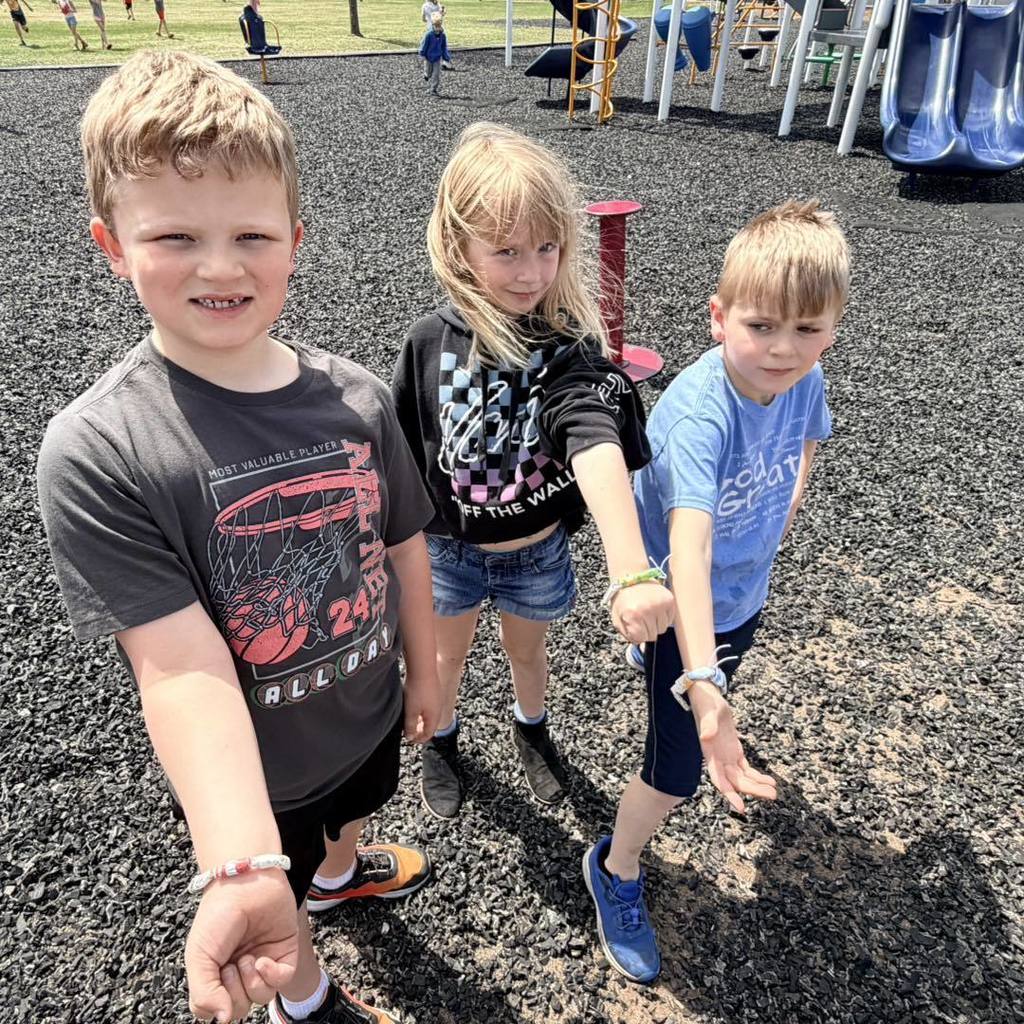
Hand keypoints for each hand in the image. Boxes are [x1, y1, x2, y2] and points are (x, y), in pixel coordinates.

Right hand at [185, 870, 297, 1022]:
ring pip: (261, 998)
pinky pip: (282, 982)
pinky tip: (263, 960)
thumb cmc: (218, 915)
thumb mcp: (199, 956)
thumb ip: (204, 994)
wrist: (245, 882)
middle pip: (239, 1009)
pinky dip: (272, 976)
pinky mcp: (284, 953)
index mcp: (215, 973)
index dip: (213, 1003)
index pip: (214, 1010)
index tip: (214, 976)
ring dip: (251, 982)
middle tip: (230, 965)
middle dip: (234, 992)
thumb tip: (222, 1019)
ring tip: (246, 958)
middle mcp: (239, 972)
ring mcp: (262, 963)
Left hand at [403, 670, 441, 742]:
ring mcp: (437, 700)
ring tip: (410, 719)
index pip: (428, 734)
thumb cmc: (417, 689)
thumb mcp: (410, 712)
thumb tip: (410, 736)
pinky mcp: (434, 692)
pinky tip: (414, 705)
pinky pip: (429, 706)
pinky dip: (422, 711)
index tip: (409, 739)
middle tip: (409, 731)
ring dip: (420, 720)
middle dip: (419, 730)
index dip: (418, 739)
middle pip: (430, 726)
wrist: (423, 668)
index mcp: (434, 717)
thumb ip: (410, 726)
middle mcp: (438, 709)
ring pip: (429, 716)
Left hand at [610, 582, 674, 643]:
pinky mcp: (669, 600)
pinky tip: (655, 609)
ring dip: (656, 624)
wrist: (631, 578)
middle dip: (647, 630)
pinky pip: (670, 620)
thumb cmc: (623, 600)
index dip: (638, 635)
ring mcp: (660, 604)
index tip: (634, 625)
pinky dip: (664, 617)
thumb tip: (640, 643)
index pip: (642, 638)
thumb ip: (627, 635)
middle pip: (653, 635)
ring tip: (648, 613)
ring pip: (663, 628)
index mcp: (633, 615)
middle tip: (641, 618)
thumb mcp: (617, 619)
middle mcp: (648, 610)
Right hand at [689, 685, 776, 813]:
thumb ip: (708, 724)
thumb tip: (706, 736)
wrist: (708, 698)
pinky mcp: (734, 752)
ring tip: (774, 792)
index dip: (729, 794)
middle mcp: (718, 759)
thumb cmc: (707, 704)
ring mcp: (727, 757)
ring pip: (742, 778)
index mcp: (710, 753)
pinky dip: (757, 776)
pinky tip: (770, 780)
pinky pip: (746, 769)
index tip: (740, 807)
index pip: (719, 779)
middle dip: (753, 790)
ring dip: (757, 786)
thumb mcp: (709, 711)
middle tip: (772, 795)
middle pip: (736, 782)